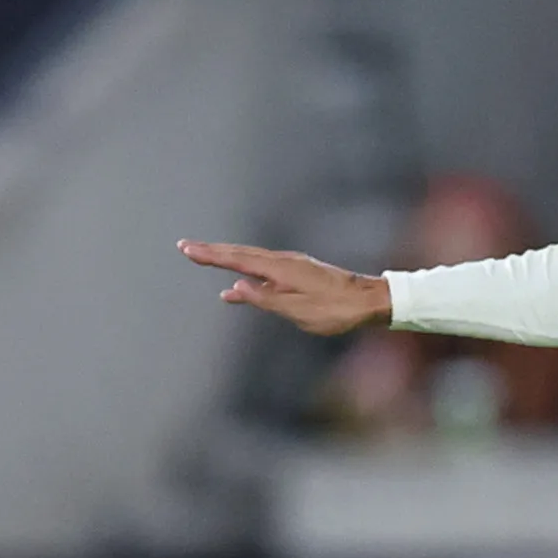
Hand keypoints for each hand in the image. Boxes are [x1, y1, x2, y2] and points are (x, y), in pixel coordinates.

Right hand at [179, 240, 391, 335]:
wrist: (371, 301)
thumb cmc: (337, 310)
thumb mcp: (298, 311)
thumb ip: (264, 299)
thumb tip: (233, 289)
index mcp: (281, 270)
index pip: (237, 260)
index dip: (210, 255)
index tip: (187, 249)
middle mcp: (285, 262)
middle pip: (241, 254)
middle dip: (212, 251)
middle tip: (186, 247)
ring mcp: (293, 266)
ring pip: (252, 259)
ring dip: (227, 258)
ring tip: (205, 257)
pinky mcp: (300, 273)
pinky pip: (264, 269)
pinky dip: (246, 272)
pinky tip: (238, 288)